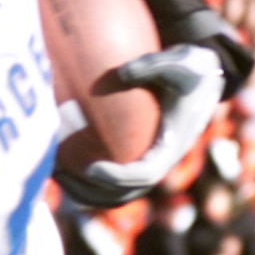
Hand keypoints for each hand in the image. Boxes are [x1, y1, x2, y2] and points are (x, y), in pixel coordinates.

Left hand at [54, 46, 224, 207]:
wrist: (202, 77)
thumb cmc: (190, 68)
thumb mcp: (181, 61)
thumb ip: (153, 65)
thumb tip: (121, 72)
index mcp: (171, 145)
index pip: (144, 175)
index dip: (118, 177)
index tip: (91, 168)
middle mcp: (159, 160)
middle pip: (123, 193)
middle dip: (90, 189)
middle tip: (59, 173)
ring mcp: (147, 162)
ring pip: (113, 193)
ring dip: (83, 190)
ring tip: (52, 173)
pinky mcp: (136, 156)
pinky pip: (109, 180)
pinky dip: (85, 178)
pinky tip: (59, 163)